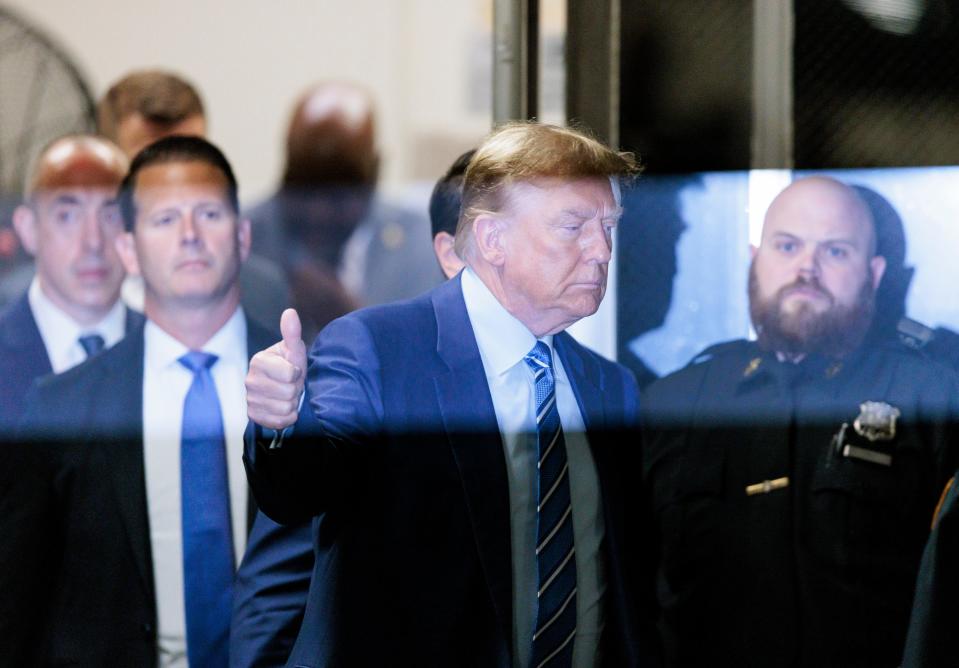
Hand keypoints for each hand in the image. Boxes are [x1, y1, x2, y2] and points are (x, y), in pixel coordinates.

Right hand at [246, 308, 307, 429]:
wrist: (285, 387)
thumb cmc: (290, 366)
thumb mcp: (294, 350)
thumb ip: (292, 333)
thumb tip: (290, 312)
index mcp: (258, 361)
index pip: (290, 374)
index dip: (297, 374)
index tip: (293, 370)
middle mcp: (250, 380)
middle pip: (288, 393)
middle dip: (296, 389)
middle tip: (292, 384)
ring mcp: (250, 399)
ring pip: (285, 408)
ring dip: (292, 403)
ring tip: (287, 395)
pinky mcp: (253, 416)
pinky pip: (278, 422)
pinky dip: (287, 417)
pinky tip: (284, 408)